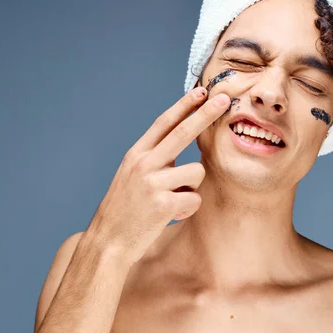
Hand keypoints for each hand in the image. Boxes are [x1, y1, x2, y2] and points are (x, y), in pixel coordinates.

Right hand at [87, 87, 229, 263]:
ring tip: (171, 201)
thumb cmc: (126, 209)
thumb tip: (183, 138)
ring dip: (191, 188)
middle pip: (182, 132)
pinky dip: (187, 209)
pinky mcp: (163, 204)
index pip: (164, 123)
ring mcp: (152, 183)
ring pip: (196, 172)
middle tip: (224, 98)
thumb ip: (155, 158)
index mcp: (136, 154)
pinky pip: (194, 199)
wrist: (108, 241)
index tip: (201, 91)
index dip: (184, 105)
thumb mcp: (133, 175)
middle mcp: (143, 164)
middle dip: (206, 114)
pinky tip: (170, 215)